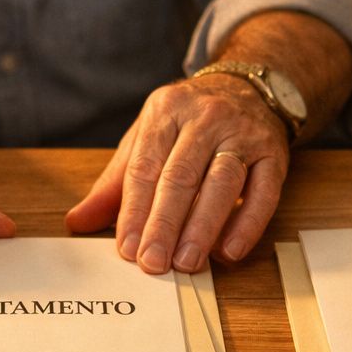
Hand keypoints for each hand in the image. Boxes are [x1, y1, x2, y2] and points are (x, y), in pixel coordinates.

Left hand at [65, 76, 287, 273]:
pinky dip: (247, 224)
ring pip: (221, 183)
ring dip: (202, 228)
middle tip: (153, 263)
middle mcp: (205, 117)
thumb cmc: (189, 122)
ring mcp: (243, 133)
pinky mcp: (274, 152)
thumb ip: (115, 184)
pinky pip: (263, 192)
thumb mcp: (147, 138)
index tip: (127, 248)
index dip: (134, 211)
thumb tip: (77, 222)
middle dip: (164, 224)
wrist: (249, 87)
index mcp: (165, 111)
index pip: (145, 167)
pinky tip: (229, 251)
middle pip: (181, 176)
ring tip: (186, 262)